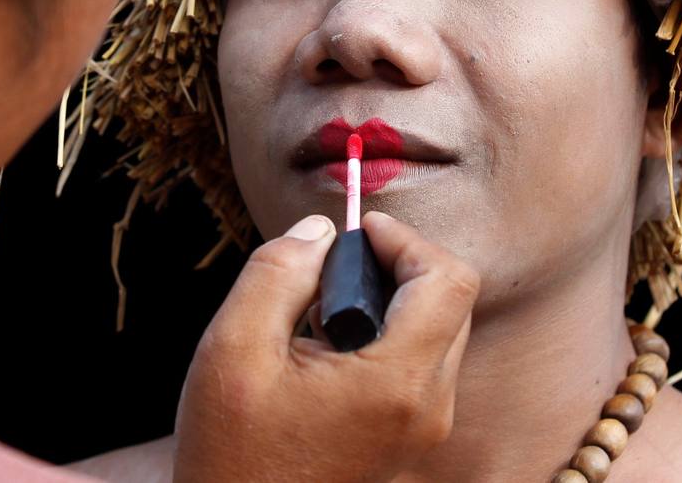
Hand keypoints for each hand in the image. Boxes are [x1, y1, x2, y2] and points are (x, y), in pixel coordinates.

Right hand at [172, 211, 477, 482]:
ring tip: (319, 312)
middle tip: (332, 268)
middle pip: (450, 301)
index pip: (448, 279)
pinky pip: (419, 364)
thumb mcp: (233, 347)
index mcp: (396, 383)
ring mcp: (422, 430)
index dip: (404, 238)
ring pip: (436, 331)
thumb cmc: (232, 452)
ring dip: (388, 300)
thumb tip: (319, 230)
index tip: (355, 232)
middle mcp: (427, 409)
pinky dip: (384, 335)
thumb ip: (278, 273)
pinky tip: (325, 347)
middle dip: (397, 265)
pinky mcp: (407, 439)